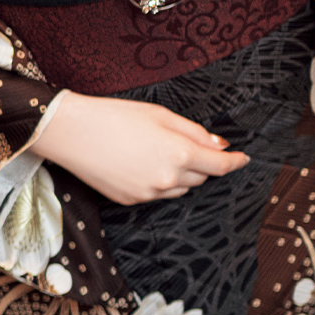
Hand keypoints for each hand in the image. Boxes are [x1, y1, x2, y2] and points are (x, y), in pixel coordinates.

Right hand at [29, 91, 247, 204]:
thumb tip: (218, 145)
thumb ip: (193, 131)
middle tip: (184, 143)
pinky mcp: (132, 200)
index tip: (243, 158)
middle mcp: (168, 179)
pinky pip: (157, 194)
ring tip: (156, 151)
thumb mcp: (160, 114)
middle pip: (200, 177)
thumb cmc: (114, 116)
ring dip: (180, 174)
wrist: (71, 132)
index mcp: (179, 153)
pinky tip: (139, 163)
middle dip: (201, 163)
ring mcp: (150, 193)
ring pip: (179, 188)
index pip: (220, 165)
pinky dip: (158, 181)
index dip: (235, 161)